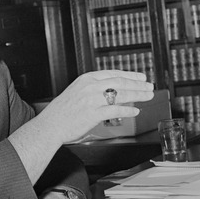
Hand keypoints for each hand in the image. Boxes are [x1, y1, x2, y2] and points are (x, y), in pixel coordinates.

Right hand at [36, 70, 153, 144]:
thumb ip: (93, 88)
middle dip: (138, 85)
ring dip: (137, 95)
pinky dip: (127, 110)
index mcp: (87, 79)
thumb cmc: (62, 111)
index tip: (141, 77)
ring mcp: (92, 100)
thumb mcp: (76, 91)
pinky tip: (135, 111)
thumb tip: (111, 90)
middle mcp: (90, 87)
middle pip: (120, 82)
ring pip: (121, 95)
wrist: (50, 124)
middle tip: (149, 87)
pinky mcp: (93, 114)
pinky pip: (115, 110)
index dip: (130, 75)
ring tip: (147, 96)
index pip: (114, 74)